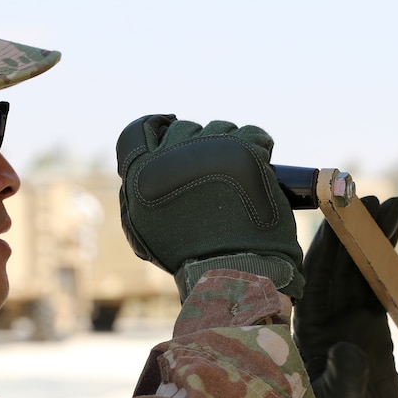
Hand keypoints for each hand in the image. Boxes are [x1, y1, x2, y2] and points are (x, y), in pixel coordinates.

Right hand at [116, 114, 302, 299]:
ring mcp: (210, 149)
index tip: (171, 127)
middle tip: (216, 175)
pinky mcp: (245, 152)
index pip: (141, 129)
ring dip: (231, 147)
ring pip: (222, 129)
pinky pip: (255, 135)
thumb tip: (144, 167)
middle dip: (201, 146)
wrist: (230, 271)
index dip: (159, 127)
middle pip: (186, 128)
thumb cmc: (190, 257)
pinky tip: (260, 169)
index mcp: (143, 172)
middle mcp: (172, 154)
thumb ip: (136, 195)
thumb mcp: (144, 229)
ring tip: (240, 179)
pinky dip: (260, 148)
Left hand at [294, 196, 397, 397]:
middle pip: (340, 265)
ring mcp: (349, 321)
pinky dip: (388, 262)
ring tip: (393, 204)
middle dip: (354, 230)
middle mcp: (327, 319)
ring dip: (374, 238)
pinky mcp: (370, 329)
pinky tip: (396, 236)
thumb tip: (347, 351)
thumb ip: (342, 380)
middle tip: (372, 197)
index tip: (342, 217)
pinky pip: (379, 287)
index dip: (330, 247)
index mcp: (310, 331)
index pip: (316, 279)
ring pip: (361, 270)